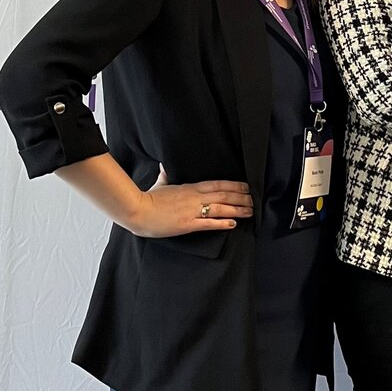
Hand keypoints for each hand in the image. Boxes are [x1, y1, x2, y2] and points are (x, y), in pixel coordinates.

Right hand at [127, 166, 252, 237]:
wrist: (138, 210)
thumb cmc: (148, 198)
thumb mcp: (160, 184)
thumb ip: (166, 175)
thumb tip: (164, 166)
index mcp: (189, 187)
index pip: (217, 183)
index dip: (234, 185)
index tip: (245, 186)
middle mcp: (194, 197)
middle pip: (223, 194)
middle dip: (241, 196)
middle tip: (254, 199)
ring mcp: (192, 211)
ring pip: (220, 208)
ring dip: (237, 209)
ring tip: (250, 211)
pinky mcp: (187, 224)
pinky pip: (209, 223)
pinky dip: (222, 223)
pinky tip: (233, 223)